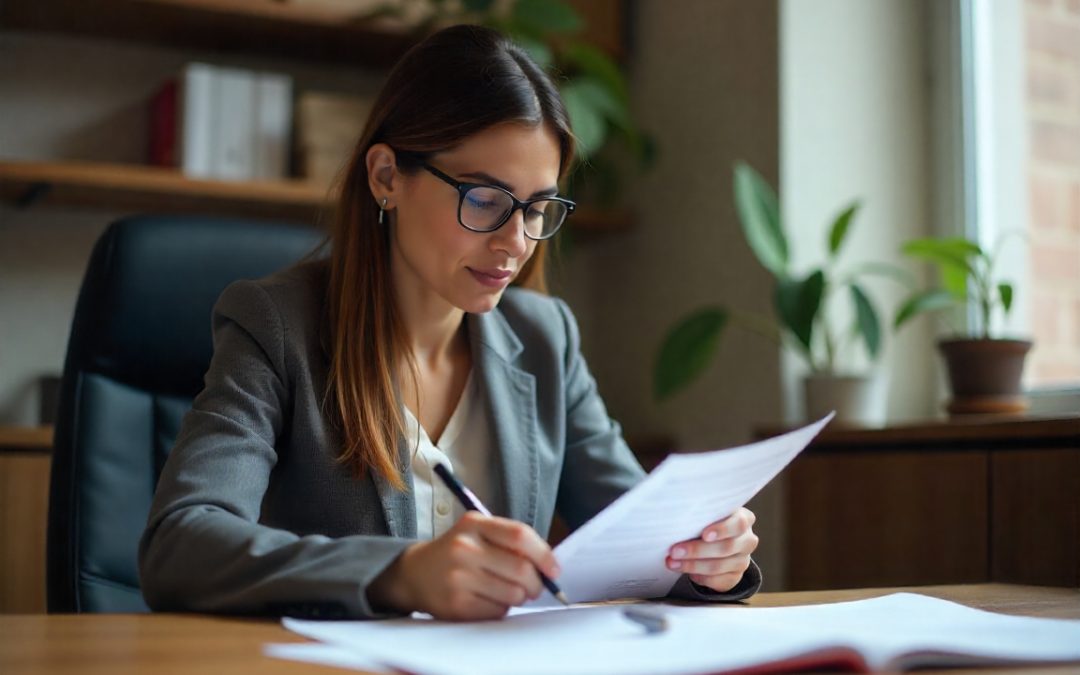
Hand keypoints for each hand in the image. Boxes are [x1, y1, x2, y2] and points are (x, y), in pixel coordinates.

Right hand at [369, 511, 559, 620]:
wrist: (415, 573)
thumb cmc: (458, 552)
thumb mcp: (478, 532)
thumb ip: (510, 541)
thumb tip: (549, 567)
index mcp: (474, 524)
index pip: (520, 535)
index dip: (544, 554)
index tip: (554, 570)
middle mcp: (464, 548)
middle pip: (521, 569)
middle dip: (536, 584)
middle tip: (535, 587)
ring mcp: (458, 577)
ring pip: (513, 594)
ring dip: (519, 597)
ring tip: (508, 592)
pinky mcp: (456, 605)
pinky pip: (497, 612)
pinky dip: (502, 609)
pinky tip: (490, 600)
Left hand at [666, 507, 757, 592]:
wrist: (714, 541)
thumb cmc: (707, 523)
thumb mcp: (706, 515)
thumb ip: (699, 516)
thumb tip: (677, 520)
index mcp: (744, 519)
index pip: (738, 523)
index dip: (722, 530)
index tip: (705, 535)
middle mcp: (747, 540)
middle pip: (726, 547)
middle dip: (697, 550)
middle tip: (675, 551)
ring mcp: (743, 560)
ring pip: (718, 566)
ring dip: (693, 565)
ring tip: (673, 562)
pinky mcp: (735, 577)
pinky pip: (717, 581)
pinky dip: (700, 577)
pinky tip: (687, 572)